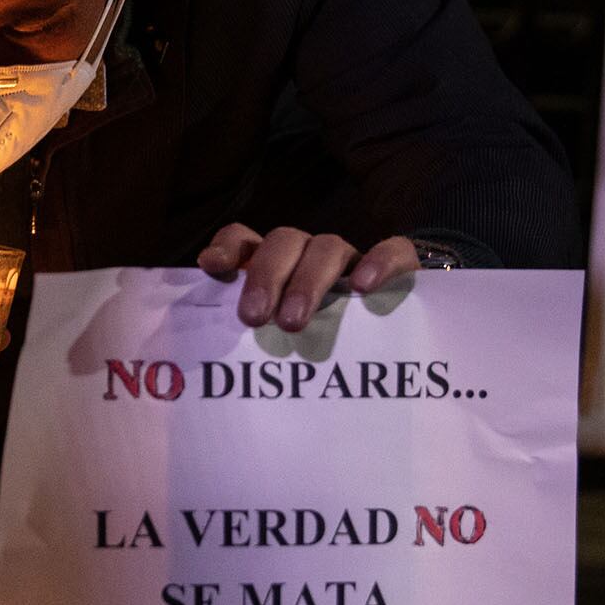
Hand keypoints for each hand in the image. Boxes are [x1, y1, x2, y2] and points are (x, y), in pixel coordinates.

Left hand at [196, 224, 419, 330]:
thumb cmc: (319, 346)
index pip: (245, 239)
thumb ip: (249, 338)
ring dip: (308, 281)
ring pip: (328, 247)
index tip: (212, 267)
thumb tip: (206, 364)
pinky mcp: (398, 265)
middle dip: (265, 276)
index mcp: (274, 267)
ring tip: (293, 322)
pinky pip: (393, 250)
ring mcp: (351, 258)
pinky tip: (365, 288)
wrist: (396, 340)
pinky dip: (378, 263)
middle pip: (283, 242)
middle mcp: (308, 254)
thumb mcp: (279, 344)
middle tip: (253, 317)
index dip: (227, 247)